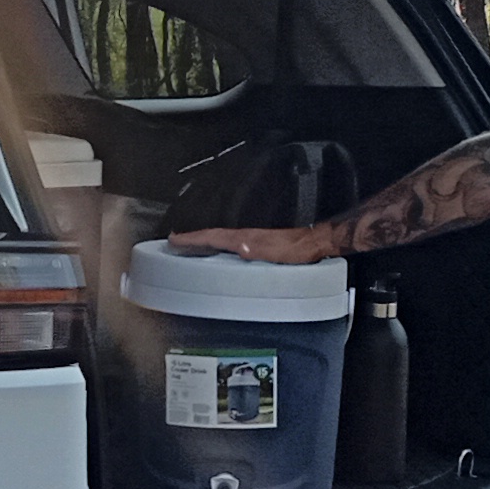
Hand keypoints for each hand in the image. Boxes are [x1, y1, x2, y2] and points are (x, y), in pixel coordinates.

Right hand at [168, 222, 344, 264]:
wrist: (314, 242)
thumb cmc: (296, 249)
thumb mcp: (275, 252)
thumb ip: (257, 250)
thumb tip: (240, 247)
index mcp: (245, 238)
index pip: (213, 237)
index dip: (192, 238)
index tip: (175, 238)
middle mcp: (246, 236)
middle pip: (213, 236)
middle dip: (193, 238)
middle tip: (176, 241)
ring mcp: (252, 239)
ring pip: (221, 239)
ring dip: (205, 242)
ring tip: (192, 245)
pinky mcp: (258, 244)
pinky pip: (231, 244)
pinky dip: (219, 245)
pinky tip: (220, 251)